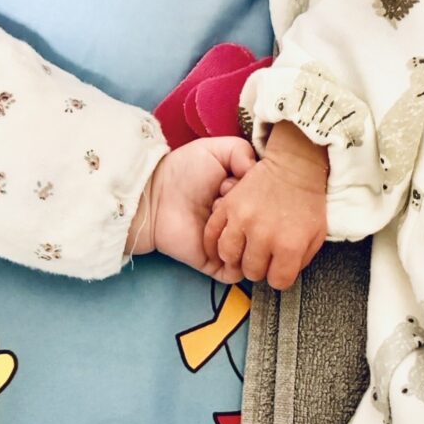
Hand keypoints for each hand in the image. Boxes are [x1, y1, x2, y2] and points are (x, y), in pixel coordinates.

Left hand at [126, 137, 256, 279]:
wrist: (156, 196)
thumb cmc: (184, 171)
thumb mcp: (217, 150)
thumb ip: (244, 152)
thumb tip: (261, 170)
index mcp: (245, 199)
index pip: (268, 201)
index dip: (254, 190)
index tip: (233, 180)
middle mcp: (242, 224)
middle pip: (264, 227)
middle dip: (244, 210)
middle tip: (222, 197)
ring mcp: (231, 246)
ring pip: (254, 251)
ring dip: (240, 235)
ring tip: (218, 218)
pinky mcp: (216, 265)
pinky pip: (238, 274)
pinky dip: (235, 260)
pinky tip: (221, 239)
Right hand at [203, 121, 327, 290]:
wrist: (294, 166)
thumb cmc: (307, 202)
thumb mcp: (316, 235)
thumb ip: (301, 261)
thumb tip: (282, 276)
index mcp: (289, 245)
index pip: (278, 281)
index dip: (279, 277)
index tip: (279, 267)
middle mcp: (264, 236)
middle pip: (252, 272)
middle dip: (258, 268)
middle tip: (262, 256)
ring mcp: (243, 220)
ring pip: (228, 257)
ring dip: (236, 257)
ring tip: (244, 249)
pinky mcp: (228, 207)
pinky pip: (212, 236)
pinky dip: (215, 243)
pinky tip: (224, 243)